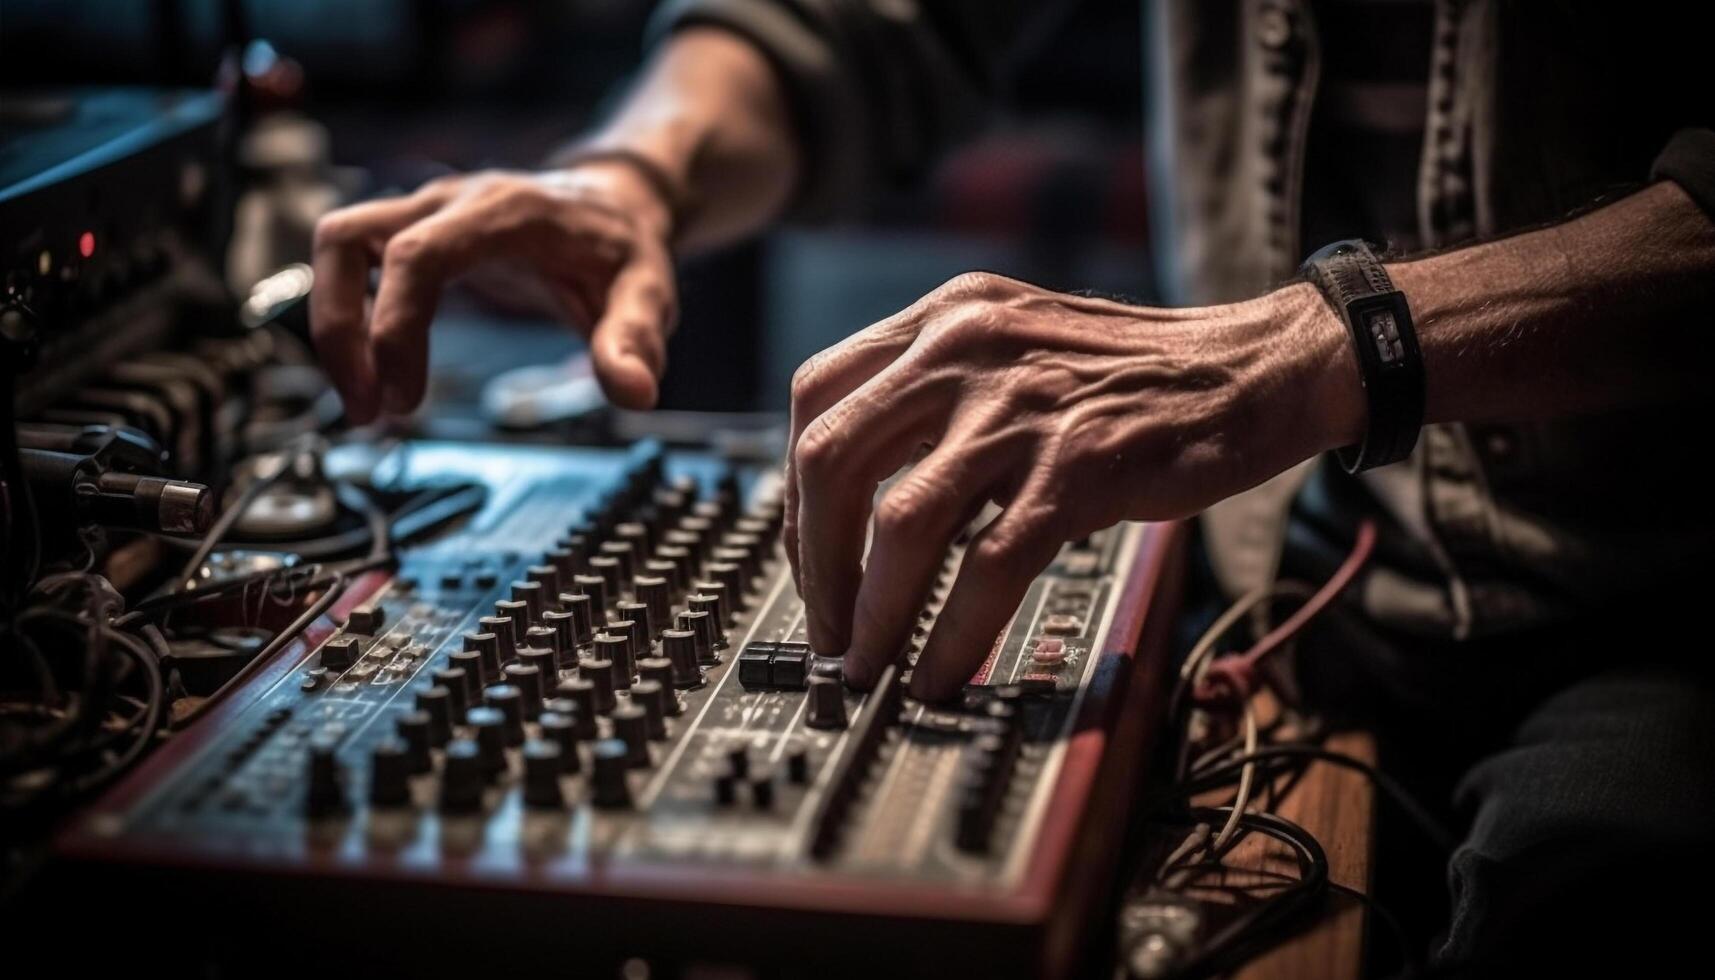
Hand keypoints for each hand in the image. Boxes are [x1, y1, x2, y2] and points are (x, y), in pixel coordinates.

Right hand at [309, 161, 676, 422]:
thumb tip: (634, 393)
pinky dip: (348, 317)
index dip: (394, 326)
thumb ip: (635, 340)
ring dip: (332, 323)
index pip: (418, 254)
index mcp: (504, 211)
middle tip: (367, 411)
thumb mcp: (648, 292)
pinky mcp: (412, 231)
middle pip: (347, 238)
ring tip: (363, 400)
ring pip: (337, 243)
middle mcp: (451, 200)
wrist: (613, 206)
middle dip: (341, 331)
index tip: (405, 398)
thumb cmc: (621, 248)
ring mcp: (425, 211)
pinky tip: (374, 373)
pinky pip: (351, 262)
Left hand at [784, 272, 1359, 699]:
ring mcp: (1022, 409)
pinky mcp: (1079, 469)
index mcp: (943, 319)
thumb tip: (854, 492)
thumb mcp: (1013, 343)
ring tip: (868, 661)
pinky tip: (942, 670)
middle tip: (824, 622)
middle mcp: (966, 349)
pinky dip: (953, 634)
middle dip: (811, 560)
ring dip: (870, 610)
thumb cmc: (1133, 370)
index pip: (816, 398)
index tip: (805, 553)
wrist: (1252, 367)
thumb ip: (935, 392)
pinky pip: (988, 569)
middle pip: (830, 460)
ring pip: (898, 522)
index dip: (791, 491)